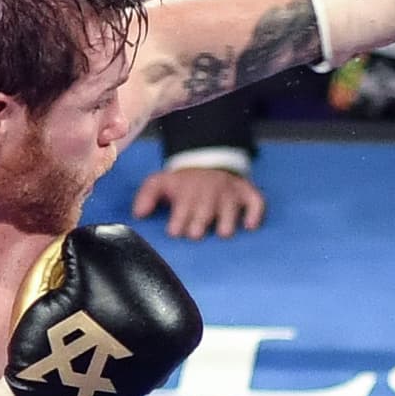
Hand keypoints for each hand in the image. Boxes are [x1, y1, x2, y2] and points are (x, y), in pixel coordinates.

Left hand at [132, 167, 265, 239]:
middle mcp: (210, 193)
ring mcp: (229, 193)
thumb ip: (146, 197)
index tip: (174, 231)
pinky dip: (255, 213)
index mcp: (187, 193)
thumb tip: (138, 214)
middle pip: (206, 210)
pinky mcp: (247, 193)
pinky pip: (256, 202)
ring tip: (223, 232)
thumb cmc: (182, 182)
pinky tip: (250, 226)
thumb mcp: (159, 182)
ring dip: (227, 219)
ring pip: (230, 207)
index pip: (182, 210)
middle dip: (200, 222)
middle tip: (195, 234)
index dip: (178, 221)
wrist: (208, 161)